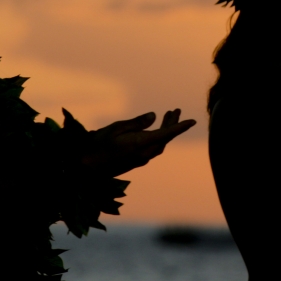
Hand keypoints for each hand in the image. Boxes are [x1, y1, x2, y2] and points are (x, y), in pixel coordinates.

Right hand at [81, 110, 196, 177]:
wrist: (88, 169)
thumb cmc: (98, 145)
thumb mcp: (116, 128)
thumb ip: (136, 123)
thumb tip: (153, 116)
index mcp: (141, 144)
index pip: (166, 134)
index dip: (180, 127)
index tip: (193, 121)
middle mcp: (144, 154)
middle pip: (165, 139)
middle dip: (172, 124)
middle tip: (175, 110)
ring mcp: (140, 160)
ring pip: (159, 145)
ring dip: (166, 131)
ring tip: (167, 116)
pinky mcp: (136, 162)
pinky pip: (153, 149)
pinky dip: (158, 138)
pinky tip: (154, 131)